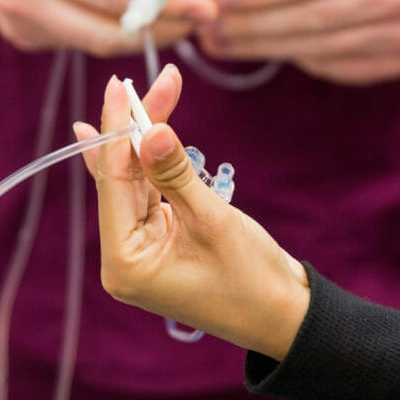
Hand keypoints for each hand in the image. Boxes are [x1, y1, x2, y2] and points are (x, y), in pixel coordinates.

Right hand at [0, 0, 217, 54]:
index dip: (164, 5)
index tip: (208, 8)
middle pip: (106, 32)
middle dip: (161, 28)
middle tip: (202, 14)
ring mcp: (16, 23)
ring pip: (98, 43)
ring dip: (138, 28)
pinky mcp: (21, 37)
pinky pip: (82, 42)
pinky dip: (109, 26)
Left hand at [73, 67, 310, 359]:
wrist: (286, 318)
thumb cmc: (252, 280)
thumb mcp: (213, 220)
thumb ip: (176, 173)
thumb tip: (150, 129)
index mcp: (124, 264)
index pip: (112, 184)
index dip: (118, 131)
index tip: (121, 87)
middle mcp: (123, 258)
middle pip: (121, 178)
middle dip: (136, 128)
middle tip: (145, 81)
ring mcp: (140, 251)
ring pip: (136, 181)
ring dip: (148, 139)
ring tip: (157, 90)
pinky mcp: (160, 242)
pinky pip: (150, 193)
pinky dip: (153, 162)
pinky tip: (139, 130)